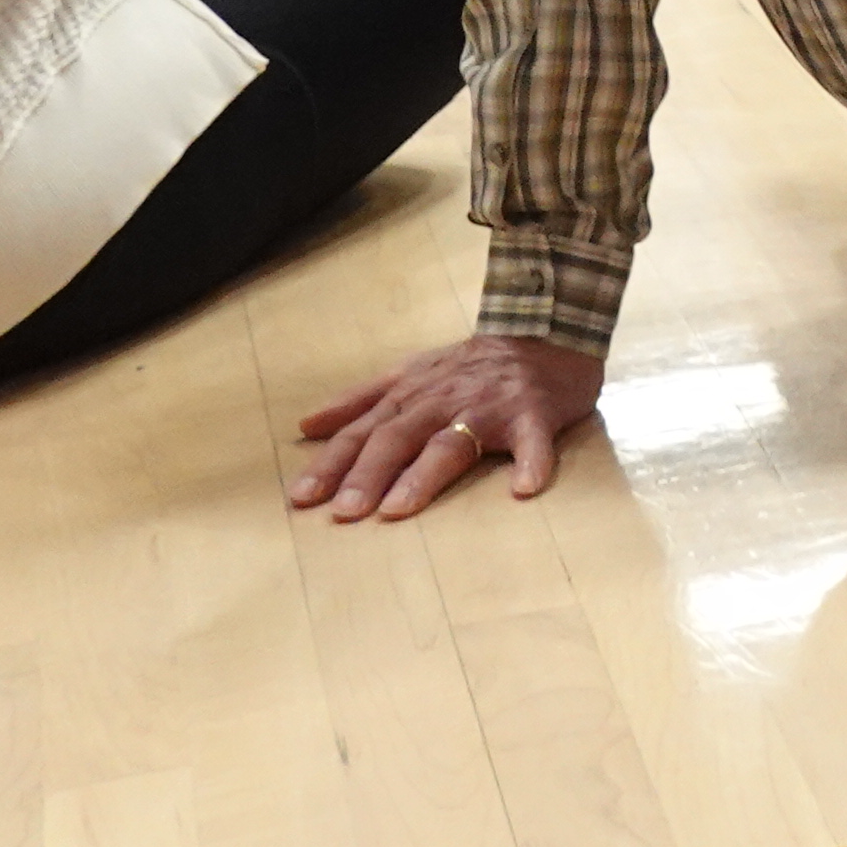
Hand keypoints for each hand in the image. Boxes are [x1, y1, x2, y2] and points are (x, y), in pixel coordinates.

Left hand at [290, 332, 603, 521]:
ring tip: (399, 509)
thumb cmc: (472, 364)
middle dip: (367, 474)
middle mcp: (442, 400)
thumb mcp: (409, 372)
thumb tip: (306, 425)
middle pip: (398, 438)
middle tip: (344, 513)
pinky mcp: (534, 415)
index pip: (362, 432)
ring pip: (451, 443)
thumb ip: (359, 400)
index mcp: (411, 394)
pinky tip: (524, 489)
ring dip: (424, 476)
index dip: (331, 464)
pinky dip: (531, 463)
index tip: (301, 498)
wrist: (545, 333)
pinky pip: (533, 441)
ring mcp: (488, 407)